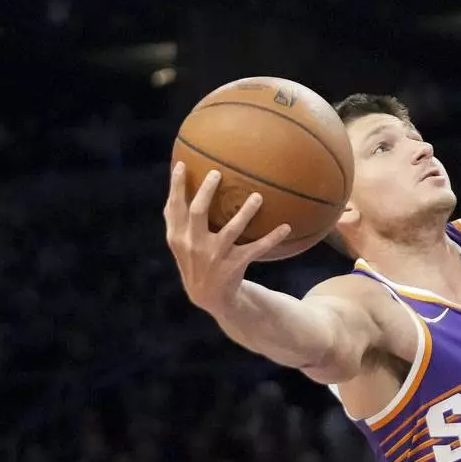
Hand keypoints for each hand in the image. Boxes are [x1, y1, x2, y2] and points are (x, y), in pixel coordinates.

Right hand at [164, 164, 291, 314]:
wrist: (208, 296)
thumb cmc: (194, 260)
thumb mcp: (180, 242)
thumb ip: (176, 218)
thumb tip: (174, 184)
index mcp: (178, 236)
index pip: (174, 207)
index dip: (176, 186)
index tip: (182, 164)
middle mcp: (194, 244)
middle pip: (198, 212)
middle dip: (207, 191)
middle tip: (218, 173)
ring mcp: (215, 256)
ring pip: (232, 229)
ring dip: (246, 212)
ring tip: (258, 196)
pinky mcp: (234, 265)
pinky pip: (256, 248)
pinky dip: (272, 238)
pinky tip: (286, 227)